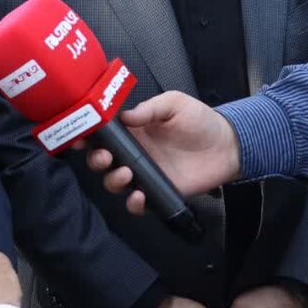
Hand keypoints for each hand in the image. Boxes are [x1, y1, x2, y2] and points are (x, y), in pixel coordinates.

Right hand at [83, 91, 240, 214]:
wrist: (227, 146)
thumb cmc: (200, 120)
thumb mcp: (174, 104)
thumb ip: (149, 108)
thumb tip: (124, 117)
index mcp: (134, 131)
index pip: (104, 135)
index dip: (88, 137)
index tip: (80, 138)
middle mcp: (134, 154)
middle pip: (102, 162)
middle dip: (96, 161)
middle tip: (106, 157)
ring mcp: (145, 175)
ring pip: (115, 183)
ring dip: (113, 181)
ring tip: (126, 173)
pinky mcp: (158, 192)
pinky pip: (138, 204)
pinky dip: (133, 204)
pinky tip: (139, 196)